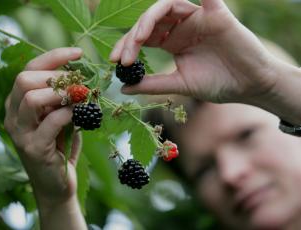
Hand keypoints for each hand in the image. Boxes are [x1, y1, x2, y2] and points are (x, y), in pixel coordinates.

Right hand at [4, 47, 82, 205]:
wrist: (57, 184)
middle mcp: (12, 116)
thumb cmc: (60, 147)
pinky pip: (51, 122)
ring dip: (61, 93)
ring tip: (80, 98)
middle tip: (79, 83)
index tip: (78, 53)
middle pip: (24, 79)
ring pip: (31, 98)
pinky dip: (69, 113)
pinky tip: (80, 115)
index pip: (28, 69)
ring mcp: (20, 133)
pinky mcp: (33, 148)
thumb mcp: (61, 117)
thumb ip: (64, 98)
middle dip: (55, 76)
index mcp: (17, 103)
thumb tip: (81, 74)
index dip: (53, 57)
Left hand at [110, 0, 278, 103]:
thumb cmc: (217, 84)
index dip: (126, 46)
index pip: (144, 37)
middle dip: (131, 37)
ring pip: (165, 7)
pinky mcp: (215, 13)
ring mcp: (197, 18)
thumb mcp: (179, 84)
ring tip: (137, 40)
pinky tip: (171, 0)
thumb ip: (152, 84)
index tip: (114, 62)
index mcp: (172, 42)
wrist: (248, 86)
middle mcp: (181, 27)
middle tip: (121, 57)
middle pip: (149, 22)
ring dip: (147, 20)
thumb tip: (123, 88)